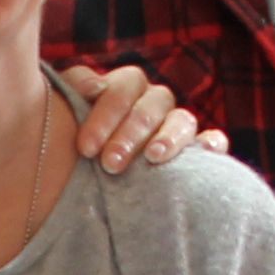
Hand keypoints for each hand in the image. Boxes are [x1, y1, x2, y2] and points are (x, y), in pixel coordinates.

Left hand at [55, 63, 221, 173]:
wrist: (69, 188)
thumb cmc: (66, 149)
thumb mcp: (61, 117)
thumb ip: (72, 92)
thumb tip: (94, 86)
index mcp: (124, 90)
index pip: (125, 85)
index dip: (106, 112)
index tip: (85, 148)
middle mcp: (153, 104)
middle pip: (154, 103)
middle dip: (131, 132)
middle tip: (110, 163)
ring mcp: (176, 127)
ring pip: (183, 120)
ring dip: (169, 137)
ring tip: (153, 158)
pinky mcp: (196, 153)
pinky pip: (213, 141)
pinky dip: (212, 143)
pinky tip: (206, 151)